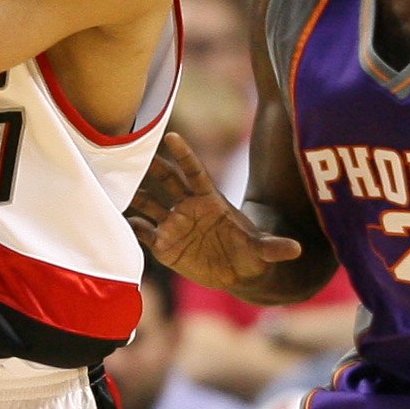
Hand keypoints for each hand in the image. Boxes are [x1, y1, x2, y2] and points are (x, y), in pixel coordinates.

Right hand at [127, 133, 302, 290]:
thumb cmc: (250, 253)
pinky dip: (132, 227)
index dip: (184, 155)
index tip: (172, 137)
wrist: (238, 272)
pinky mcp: (164, 244)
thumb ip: (274, 248)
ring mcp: (174, 224)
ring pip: (148, 203)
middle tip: (130, 152)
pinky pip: (143, 232)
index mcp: (210, 200)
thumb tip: (296, 249)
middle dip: (150, 167)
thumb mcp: (262, 250)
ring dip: (133, 195)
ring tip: (113, 185)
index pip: (194, 171)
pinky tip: (120, 222)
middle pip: (166, 181)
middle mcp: (188, 207)